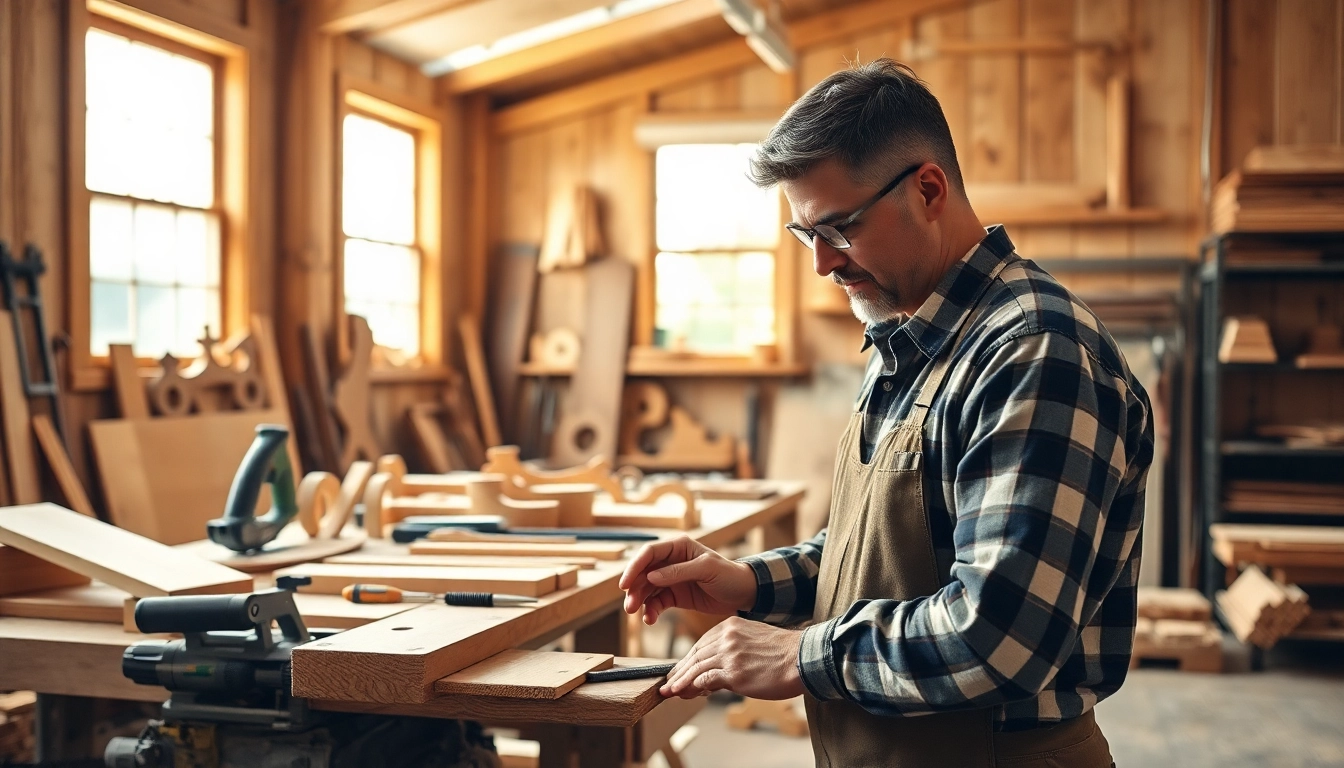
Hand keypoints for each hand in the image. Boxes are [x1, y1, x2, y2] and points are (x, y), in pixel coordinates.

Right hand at [620, 536, 756, 624]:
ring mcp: (671, 579)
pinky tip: (650, 620)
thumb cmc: (729, 575)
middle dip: (634, 589)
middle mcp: (671, 561)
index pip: (649, 553)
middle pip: (643, 573)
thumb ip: (679, 572)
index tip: (625, 584)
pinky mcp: (674, 596)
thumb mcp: (706, 569)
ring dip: (640, 602)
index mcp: (678, 547)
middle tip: (630, 607)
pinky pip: (656, 602)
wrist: (743, 594)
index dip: (634, 567)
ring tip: (638, 616)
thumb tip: (651, 576)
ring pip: (646, 589)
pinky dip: (650, 611)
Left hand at [661, 616, 804, 699]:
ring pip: (696, 668)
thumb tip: (718, 672)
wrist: (803, 659)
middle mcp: (727, 637)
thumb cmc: (785, 654)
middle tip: (668, 683)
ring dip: (681, 681)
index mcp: (731, 626)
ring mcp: (729, 654)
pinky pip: (705, 680)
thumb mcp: (754, 641)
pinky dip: (692, 688)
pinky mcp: (734, 672)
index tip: (680, 669)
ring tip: (670, 691)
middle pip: (695, 654)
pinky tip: (685, 694)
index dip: (688, 659)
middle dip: (679, 670)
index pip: (702, 643)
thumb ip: (734, 651)